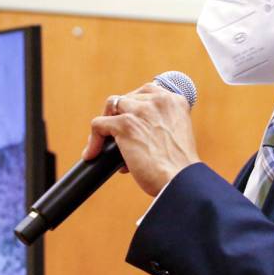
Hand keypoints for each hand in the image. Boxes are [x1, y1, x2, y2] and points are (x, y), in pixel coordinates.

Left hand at [82, 83, 200, 196]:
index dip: (133, 106)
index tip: (128, 119)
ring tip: (104, 146)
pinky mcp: (126, 125)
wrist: (181, 182)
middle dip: (119, 117)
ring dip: (106, 126)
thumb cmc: (179, 168)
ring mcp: (141, 111)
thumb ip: (159, 124)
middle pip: (126, 99)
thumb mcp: (175, 135)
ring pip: (111, 107)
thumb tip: (134, 130)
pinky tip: (92, 154)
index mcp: (174, 101)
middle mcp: (159, 101)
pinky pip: (99, 125)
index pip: (145, 92)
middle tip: (116, 138)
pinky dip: (94, 141)